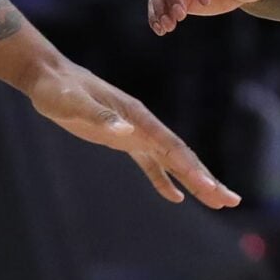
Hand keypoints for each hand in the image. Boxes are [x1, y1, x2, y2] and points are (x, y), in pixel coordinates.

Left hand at [25, 60, 238, 207]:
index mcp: (136, 116)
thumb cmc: (58, 88)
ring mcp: (134, 133)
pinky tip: (175, 198)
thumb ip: (98, 116)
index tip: (208, 187)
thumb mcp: (72, 102)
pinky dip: (163, 181)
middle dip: (206, 179)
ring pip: (171, 162)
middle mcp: (142, 125)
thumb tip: (123, 131)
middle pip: (181, 156)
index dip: (190, 168)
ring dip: (194, 181)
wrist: (49, 77)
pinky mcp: (122, 141)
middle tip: (231, 201)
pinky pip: (150, 164)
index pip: (170, 146)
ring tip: (218, 202)